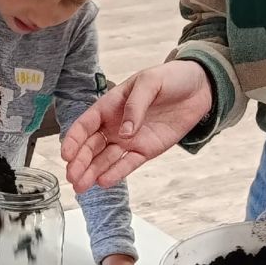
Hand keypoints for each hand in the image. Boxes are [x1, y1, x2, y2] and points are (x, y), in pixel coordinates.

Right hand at [62, 61, 211, 193]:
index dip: (74, 139)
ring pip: (105, 160)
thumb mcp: (149, 82)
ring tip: (81, 186)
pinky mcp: (145, 150)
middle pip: (91, 147)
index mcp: (109, 106)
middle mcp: (114, 126)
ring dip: (92, 173)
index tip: (66, 154)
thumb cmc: (170, 78)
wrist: (199, 88)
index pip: (85, 125)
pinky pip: (128, 164)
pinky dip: (116, 174)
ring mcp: (129, 140)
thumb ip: (135, 105)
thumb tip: (125, 133)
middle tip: (72, 177)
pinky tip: (103, 182)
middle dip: (80, 162)